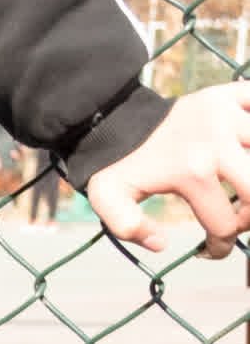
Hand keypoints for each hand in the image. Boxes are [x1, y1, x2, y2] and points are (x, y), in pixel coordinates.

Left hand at [86, 81, 249, 260]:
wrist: (119, 117)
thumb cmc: (118, 164)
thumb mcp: (107, 198)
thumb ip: (127, 227)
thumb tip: (162, 243)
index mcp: (191, 171)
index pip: (225, 225)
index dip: (220, 247)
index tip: (209, 248)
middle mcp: (216, 142)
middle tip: (236, 217)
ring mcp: (227, 115)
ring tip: (242, 186)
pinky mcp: (231, 94)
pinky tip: (245, 152)